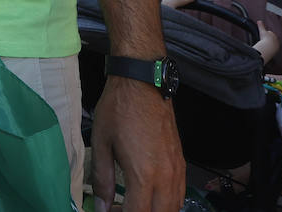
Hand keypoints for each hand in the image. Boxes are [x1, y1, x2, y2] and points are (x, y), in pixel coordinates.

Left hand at [89, 78, 183, 211]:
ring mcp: (177, 170)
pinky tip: (150, 197)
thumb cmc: (119, 109)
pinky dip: (167, 203)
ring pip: (174, 208)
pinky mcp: (181, 162)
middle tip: (120, 209)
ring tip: (133, 204)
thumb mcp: (101, 143)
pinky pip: (180, 194)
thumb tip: (100, 206)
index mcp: (144, 174)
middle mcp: (165, 176)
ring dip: (155, 211)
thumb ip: (102, 179)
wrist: (142, 83)